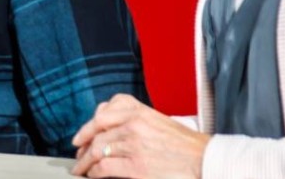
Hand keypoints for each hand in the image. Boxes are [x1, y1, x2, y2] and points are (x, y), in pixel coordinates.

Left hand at [70, 94, 208, 178]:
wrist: (206, 160)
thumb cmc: (186, 145)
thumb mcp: (160, 121)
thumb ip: (135, 119)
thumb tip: (109, 126)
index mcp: (141, 112)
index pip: (104, 112)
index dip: (88, 126)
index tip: (80, 136)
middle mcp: (134, 125)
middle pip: (97, 133)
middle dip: (84, 146)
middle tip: (78, 156)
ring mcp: (134, 146)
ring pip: (97, 151)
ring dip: (85, 162)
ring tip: (82, 169)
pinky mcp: (136, 167)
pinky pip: (104, 167)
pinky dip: (94, 172)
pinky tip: (94, 175)